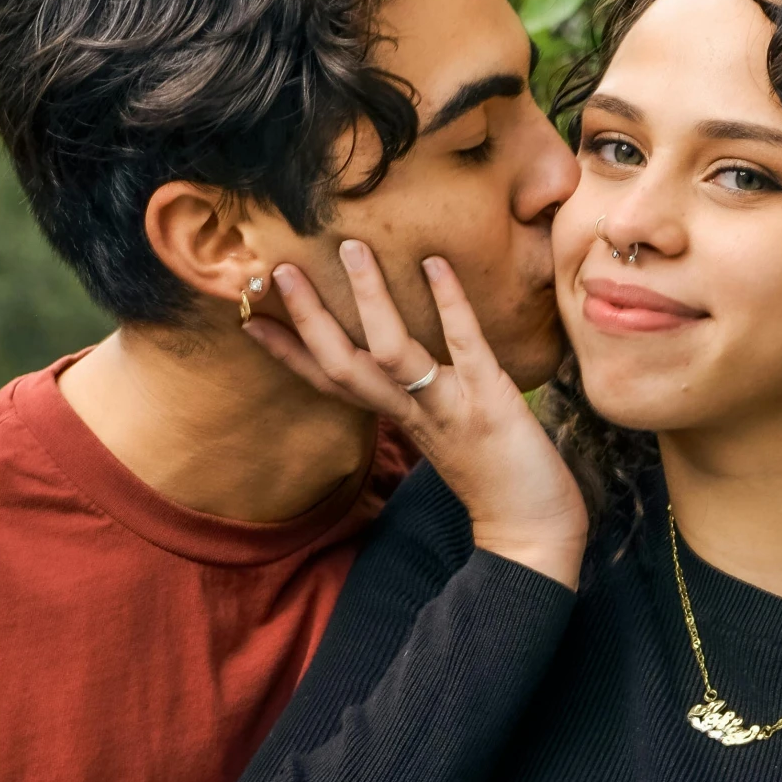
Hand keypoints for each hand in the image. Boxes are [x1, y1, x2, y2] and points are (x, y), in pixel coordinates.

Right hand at [253, 241, 587, 590]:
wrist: (533, 532)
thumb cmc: (494, 481)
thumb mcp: (445, 435)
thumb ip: (423, 399)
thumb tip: (411, 361)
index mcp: (398, 418)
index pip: (329, 383)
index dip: (287, 353)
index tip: (248, 318)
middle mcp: (412, 413)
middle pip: (343, 366)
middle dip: (308, 320)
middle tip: (281, 269)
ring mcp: (448, 407)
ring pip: (391, 353)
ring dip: (369, 300)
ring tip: (352, 249)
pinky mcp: (491, 401)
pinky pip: (464, 346)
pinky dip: (448, 304)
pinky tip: (435, 263)